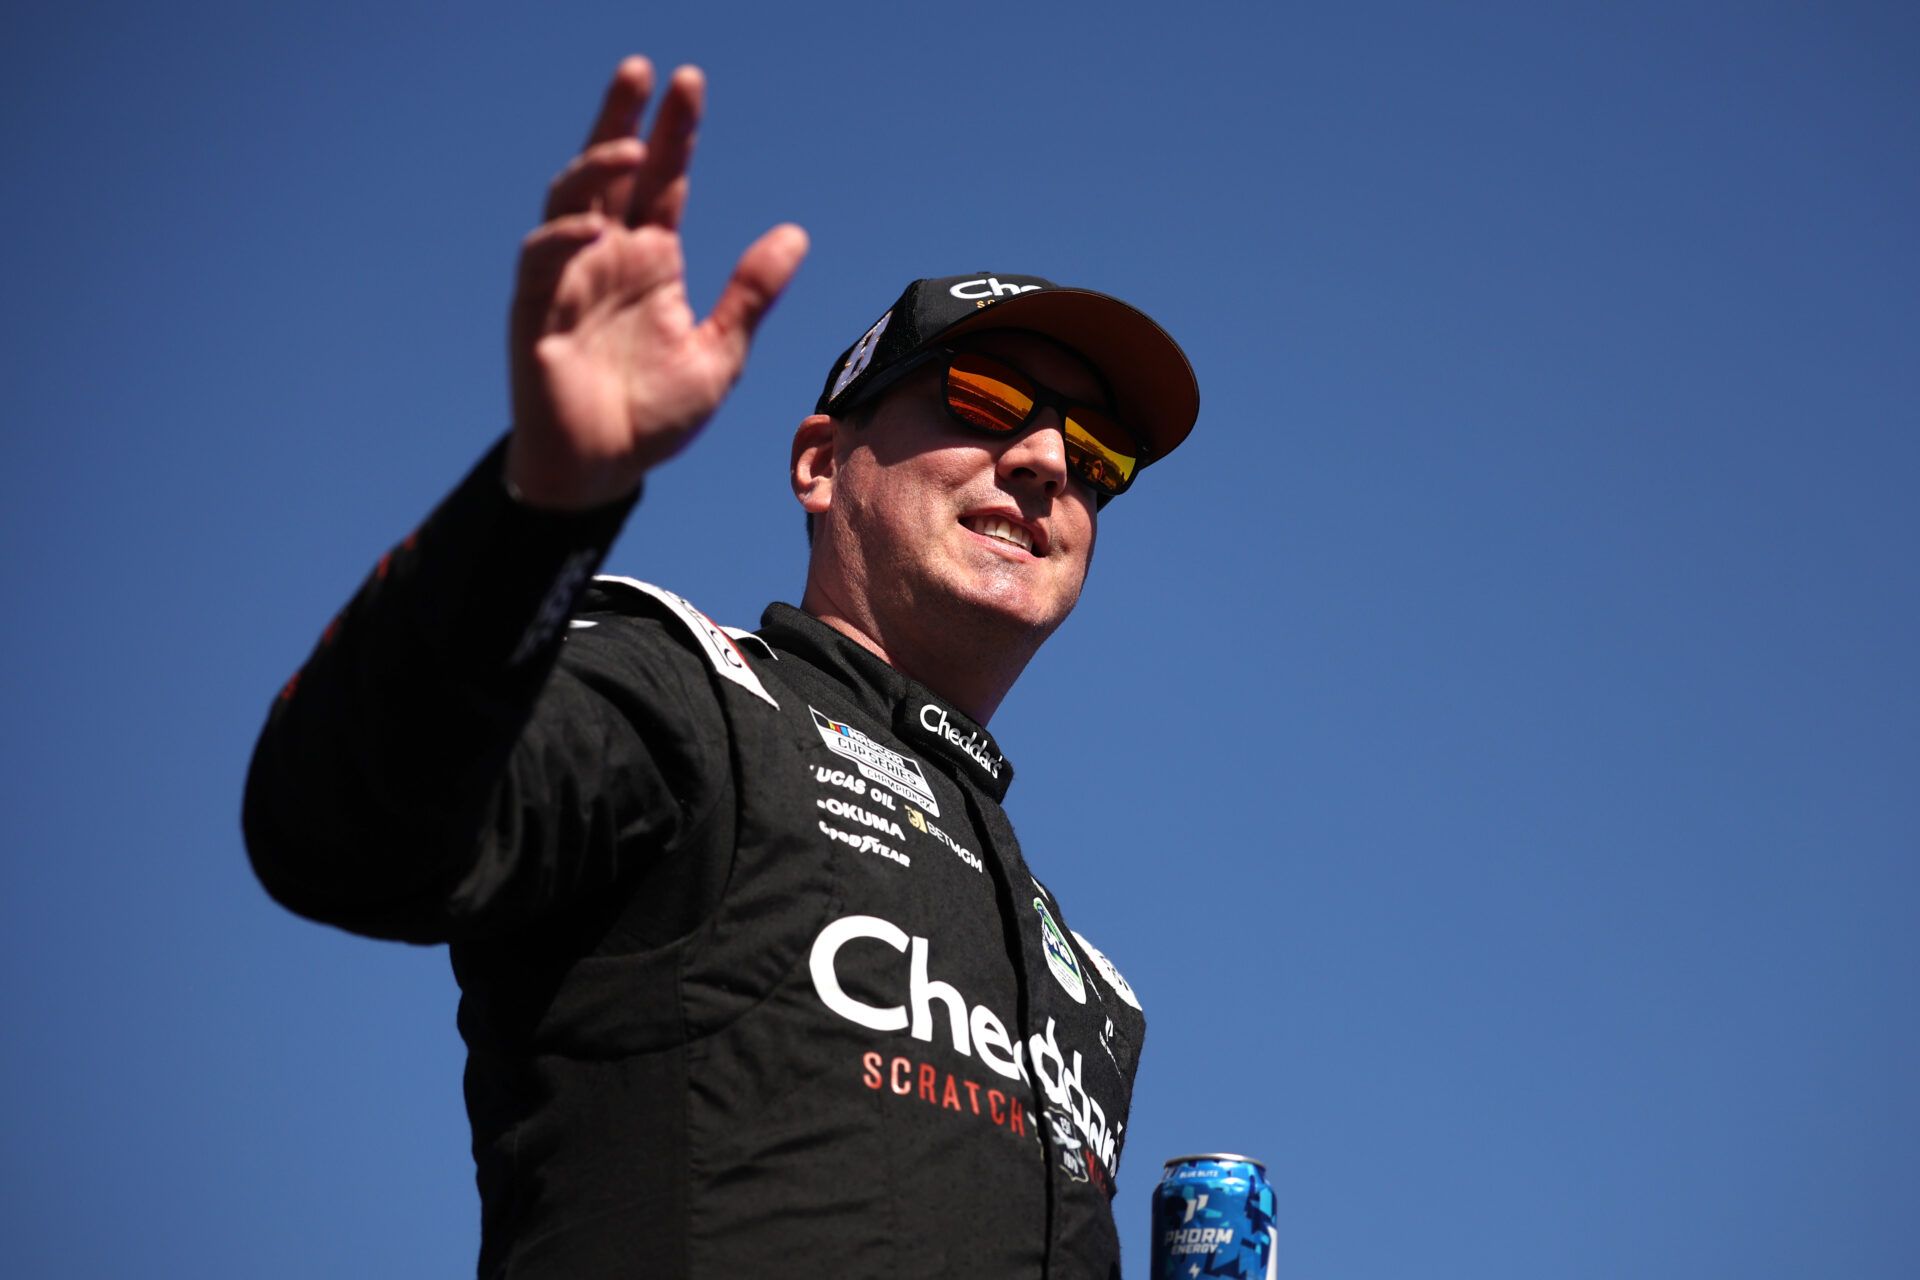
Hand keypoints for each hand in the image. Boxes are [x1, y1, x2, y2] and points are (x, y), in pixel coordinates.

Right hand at [506, 57, 808, 507]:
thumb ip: (751, 294)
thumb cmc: (655, 416)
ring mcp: (568, 284)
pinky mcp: (537, 318)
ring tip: (627, 147)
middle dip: (621, 117)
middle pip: (608, 172)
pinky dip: (561, 242)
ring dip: (591, 171)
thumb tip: (796, 234)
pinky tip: (589, 228)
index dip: (673, 133)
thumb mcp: (719, 353)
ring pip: (568, 205)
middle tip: (641, 68)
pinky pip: (541, 268)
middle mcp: (605, 259)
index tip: (687, 82)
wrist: (604, 474)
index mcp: (650, 261)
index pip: (662, 181)